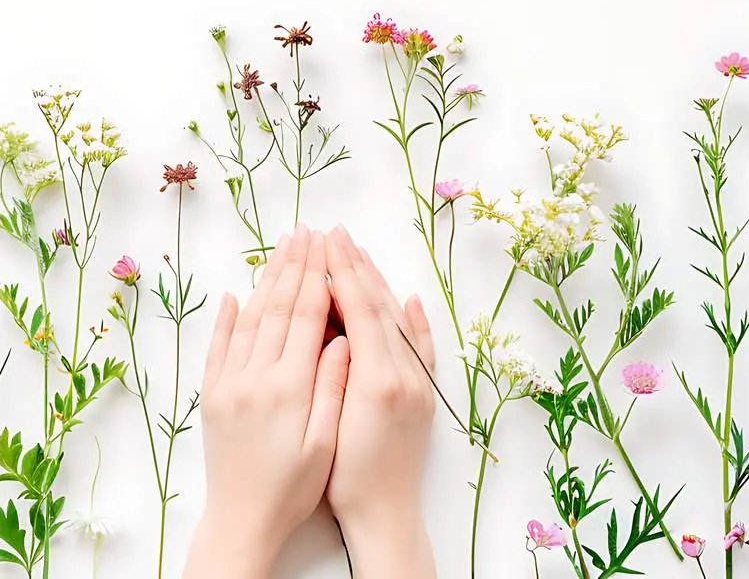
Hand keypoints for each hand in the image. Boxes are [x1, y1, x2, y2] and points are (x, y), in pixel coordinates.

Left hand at [183, 226, 349, 578]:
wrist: (242, 521)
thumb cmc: (292, 489)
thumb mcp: (324, 442)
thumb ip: (332, 386)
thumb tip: (343, 337)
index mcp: (288, 388)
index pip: (305, 317)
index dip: (318, 277)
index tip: (327, 246)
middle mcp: (254, 378)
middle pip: (276, 309)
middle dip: (293, 267)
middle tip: (306, 233)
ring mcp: (228, 384)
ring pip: (249, 320)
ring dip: (265, 281)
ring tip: (280, 251)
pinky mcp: (211, 396)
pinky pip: (218, 348)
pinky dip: (226, 319)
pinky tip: (233, 296)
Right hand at [325, 226, 437, 577]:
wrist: (383, 515)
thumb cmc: (342, 478)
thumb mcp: (330, 420)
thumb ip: (334, 368)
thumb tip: (333, 319)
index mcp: (377, 378)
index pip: (358, 310)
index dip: (340, 273)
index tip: (324, 241)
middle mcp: (405, 374)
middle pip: (379, 307)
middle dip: (356, 267)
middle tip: (336, 233)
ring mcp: (418, 383)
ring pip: (397, 320)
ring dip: (379, 283)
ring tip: (361, 252)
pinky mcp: (423, 395)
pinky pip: (423, 347)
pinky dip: (415, 320)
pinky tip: (409, 298)